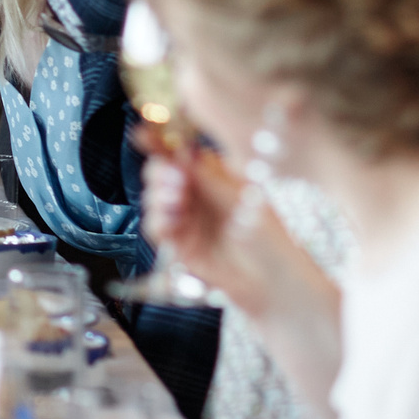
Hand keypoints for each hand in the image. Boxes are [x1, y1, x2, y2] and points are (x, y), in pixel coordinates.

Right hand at [134, 126, 266, 312]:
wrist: (274, 283)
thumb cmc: (269, 239)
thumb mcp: (242, 199)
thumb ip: (208, 177)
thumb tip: (182, 151)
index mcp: (214, 178)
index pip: (181, 154)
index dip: (161, 144)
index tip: (143, 136)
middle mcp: (197, 196)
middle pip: (160, 173)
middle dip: (160, 173)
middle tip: (176, 180)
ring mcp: (186, 220)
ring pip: (153, 198)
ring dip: (159, 196)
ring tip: (178, 202)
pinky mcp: (179, 244)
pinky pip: (155, 227)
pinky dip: (159, 220)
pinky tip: (173, 222)